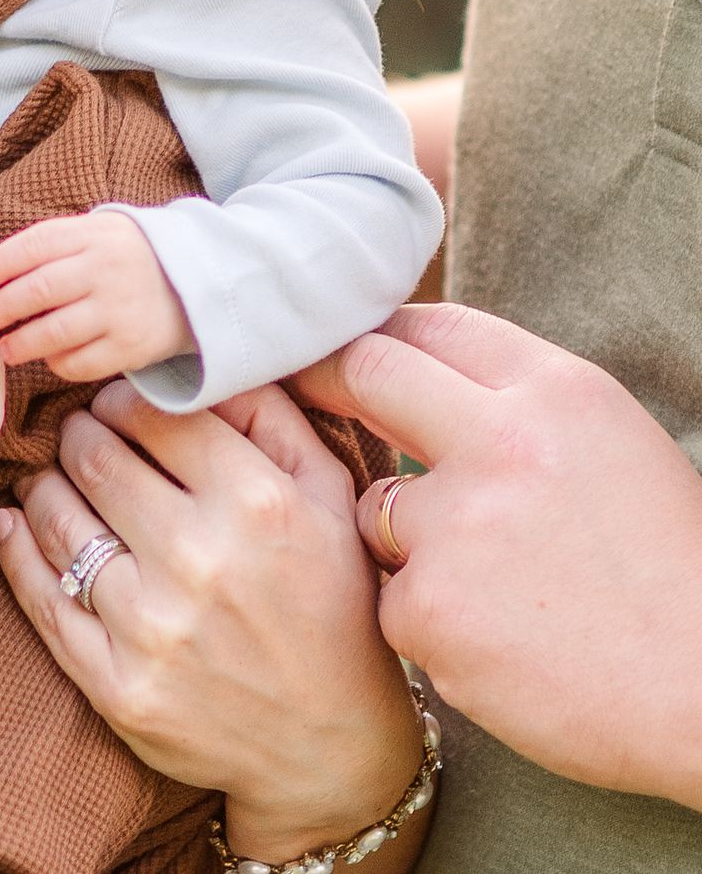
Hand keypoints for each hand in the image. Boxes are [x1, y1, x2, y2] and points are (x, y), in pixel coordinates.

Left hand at [0, 211, 194, 380]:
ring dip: (21, 343)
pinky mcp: (131, 346)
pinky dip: (57, 363)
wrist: (195, 285)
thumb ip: (53, 245)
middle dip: (1, 307)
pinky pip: (80, 362)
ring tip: (5, 349)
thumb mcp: (98, 233)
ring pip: (54, 331)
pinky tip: (48, 359)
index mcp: (95, 234)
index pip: (34, 245)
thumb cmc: (128, 258)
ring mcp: (120, 309)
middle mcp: (108, 269)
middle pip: (39, 290)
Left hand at [0, 380, 425, 865]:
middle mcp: (201, 560)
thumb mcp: (329, 492)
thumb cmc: (332, 599)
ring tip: (53, 477)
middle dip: (80, 434)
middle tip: (82, 435)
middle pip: (95, 456)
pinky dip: (15, 547)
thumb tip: (197, 362)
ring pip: (58, 517)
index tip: (118, 404)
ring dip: (44, 483)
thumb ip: (270, 412)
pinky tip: (12, 522)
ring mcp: (153, 629)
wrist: (329, 745)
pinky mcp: (117, 686)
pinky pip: (41, 596)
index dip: (123, 397)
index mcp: (258, 502)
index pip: (153, 412)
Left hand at [290, 303, 701, 808]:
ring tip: (489, 586)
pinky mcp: (430, 608)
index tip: (352, 347)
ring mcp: (459, 525)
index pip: (435, 324)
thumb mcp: (612, 446)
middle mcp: (503, 442)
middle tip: (303, 390)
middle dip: (326, 378)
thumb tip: (419, 371)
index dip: (383, 333)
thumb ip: (519, 404)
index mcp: (559, 392)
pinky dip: (426, 621)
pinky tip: (496, 644)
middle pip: (369, 372)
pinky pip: (390, 597)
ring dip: (402, 538)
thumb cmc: (669, 571)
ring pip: (371, 505)